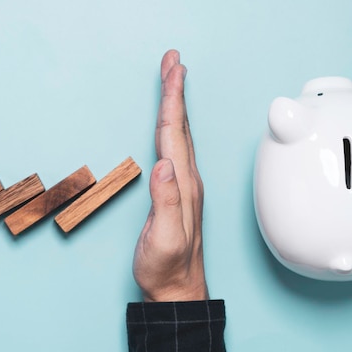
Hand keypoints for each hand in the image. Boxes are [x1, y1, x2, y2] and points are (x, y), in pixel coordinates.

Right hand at [133, 50, 207, 302]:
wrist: (178, 290)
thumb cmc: (167, 267)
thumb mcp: (163, 239)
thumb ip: (165, 202)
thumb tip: (163, 165)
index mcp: (182, 184)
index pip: (174, 133)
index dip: (172, 99)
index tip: (173, 70)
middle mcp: (187, 179)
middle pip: (180, 126)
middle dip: (176, 90)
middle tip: (173, 61)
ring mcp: (185, 185)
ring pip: (179, 135)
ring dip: (175, 104)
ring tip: (173, 81)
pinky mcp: (178, 191)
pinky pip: (175, 149)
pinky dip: (172, 127)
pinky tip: (170, 124)